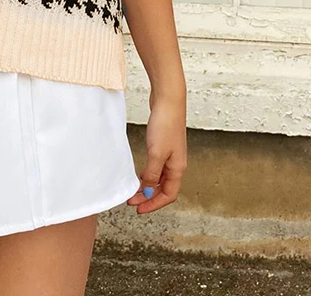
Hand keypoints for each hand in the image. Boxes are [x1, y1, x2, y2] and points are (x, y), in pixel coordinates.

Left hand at [127, 91, 186, 213]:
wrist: (168, 100)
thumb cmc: (165, 124)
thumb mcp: (156, 153)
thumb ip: (152, 175)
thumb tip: (148, 192)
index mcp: (178, 168)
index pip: (169, 195)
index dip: (154, 204)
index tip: (139, 209)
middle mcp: (176, 163)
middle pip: (164, 188)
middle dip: (149, 197)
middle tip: (133, 202)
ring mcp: (171, 154)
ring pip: (160, 178)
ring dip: (148, 186)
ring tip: (134, 191)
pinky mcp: (164, 144)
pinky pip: (157, 167)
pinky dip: (149, 174)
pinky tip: (140, 173)